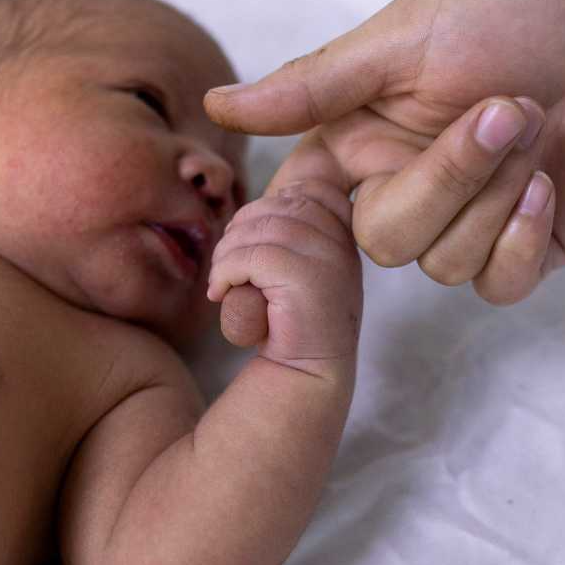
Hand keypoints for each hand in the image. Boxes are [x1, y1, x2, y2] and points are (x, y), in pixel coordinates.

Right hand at [206, 0, 564, 303]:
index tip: (293, 240)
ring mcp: (461, 226)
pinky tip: (550, 185)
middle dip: (450, 176)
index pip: (300, 209)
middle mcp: (400, 188)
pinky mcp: (518, 253)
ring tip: (536, 125)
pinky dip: (523, 236)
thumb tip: (220, 104)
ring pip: (440, 264)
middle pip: (383, 240)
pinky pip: (494, 284)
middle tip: (506, 107)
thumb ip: (315, 85)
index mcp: (359, 139)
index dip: (289, 235)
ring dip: (499, 191)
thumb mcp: (404, 39)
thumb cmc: (516, 13)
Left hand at [207, 179, 362, 374]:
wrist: (307, 374)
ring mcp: (328, 258)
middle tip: (226, 266)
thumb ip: (295, 229)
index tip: (249, 244)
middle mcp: (341, 241)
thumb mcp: (302, 264)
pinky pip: (251, 257)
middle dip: (238, 231)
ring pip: (258, 230)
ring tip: (222, 282)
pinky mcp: (306, 278)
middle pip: (275, 207)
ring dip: (226, 255)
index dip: (266, 208)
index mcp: (344, 233)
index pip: (305, 191)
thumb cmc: (294, 320)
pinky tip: (221, 294)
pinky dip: (225, 272)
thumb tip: (266, 198)